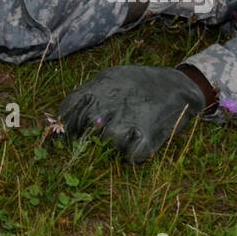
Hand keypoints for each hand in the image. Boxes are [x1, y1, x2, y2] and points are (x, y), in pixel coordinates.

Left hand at [58, 66, 206, 162]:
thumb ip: (88, 94)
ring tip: (124, 136)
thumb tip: (60, 117)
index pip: (68, 110)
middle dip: (87, 138)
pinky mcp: (147, 137)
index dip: (64, 126)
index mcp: (98, 90)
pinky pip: (131, 157)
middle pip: (84, 131)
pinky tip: (137, 144)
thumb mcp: (109, 79)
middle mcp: (109, 105)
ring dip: (112, 146)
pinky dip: (133, 155)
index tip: (64, 136)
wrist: (176, 85)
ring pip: (107, 145)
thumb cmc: (138, 83)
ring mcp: (127, 122)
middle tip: (99, 138)